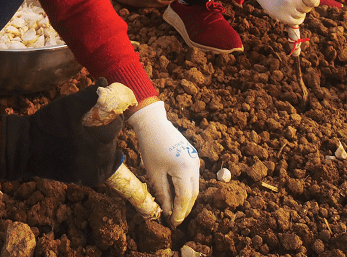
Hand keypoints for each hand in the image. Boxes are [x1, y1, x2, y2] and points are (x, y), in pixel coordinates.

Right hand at [0, 81, 122, 185]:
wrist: (25, 148)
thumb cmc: (45, 124)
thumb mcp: (66, 106)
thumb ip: (87, 95)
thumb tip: (104, 82)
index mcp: (88, 138)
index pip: (114, 127)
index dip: (115, 117)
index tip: (112, 111)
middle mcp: (89, 158)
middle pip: (111, 142)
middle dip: (111, 130)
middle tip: (108, 121)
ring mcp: (85, 170)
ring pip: (108, 158)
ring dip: (110, 146)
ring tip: (105, 136)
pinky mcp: (80, 178)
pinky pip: (102, 175)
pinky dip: (110, 166)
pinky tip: (115, 156)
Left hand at [127, 101, 199, 226]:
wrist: (154, 124)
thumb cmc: (151, 147)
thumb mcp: (154, 174)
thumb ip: (163, 194)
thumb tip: (167, 212)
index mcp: (184, 170)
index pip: (185, 198)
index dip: (179, 213)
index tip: (172, 224)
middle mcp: (194, 165)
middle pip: (193, 194)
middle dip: (185, 209)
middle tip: (175, 220)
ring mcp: (195, 159)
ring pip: (195, 186)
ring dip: (187, 199)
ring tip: (176, 210)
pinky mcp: (192, 156)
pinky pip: (193, 177)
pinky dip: (187, 188)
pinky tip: (178, 194)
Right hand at [244, 0, 320, 25]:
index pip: (314, 1)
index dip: (315, 0)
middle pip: (308, 8)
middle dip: (307, 5)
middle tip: (302, 1)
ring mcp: (285, 8)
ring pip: (302, 15)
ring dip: (301, 11)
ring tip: (295, 5)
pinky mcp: (279, 16)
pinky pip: (295, 22)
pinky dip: (296, 18)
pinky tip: (293, 13)